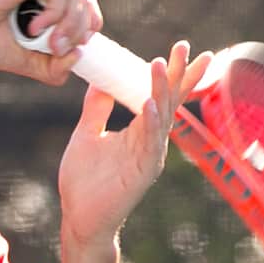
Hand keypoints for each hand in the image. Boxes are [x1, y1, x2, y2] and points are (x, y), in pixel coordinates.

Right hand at [0, 0, 101, 84]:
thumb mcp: (27, 62)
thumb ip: (53, 66)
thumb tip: (78, 54)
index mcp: (45, 1)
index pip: (84, 6)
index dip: (89, 26)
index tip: (77, 47)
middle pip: (84, 1)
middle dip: (80, 30)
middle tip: (60, 49)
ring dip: (68, 26)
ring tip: (49, 43)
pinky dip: (53, 14)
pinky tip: (34, 27)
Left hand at [57, 41, 211, 249]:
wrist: (79, 217)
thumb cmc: (84, 180)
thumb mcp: (87, 133)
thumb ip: (96, 108)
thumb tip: (101, 80)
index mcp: (139, 131)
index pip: (159, 95)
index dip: (171, 72)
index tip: (180, 47)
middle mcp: (150, 141)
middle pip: (168, 101)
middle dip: (178, 73)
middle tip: (184, 45)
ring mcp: (149, 156)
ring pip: (161, 118)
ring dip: (161, 90)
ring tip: (159, 64)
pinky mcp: (143, 172)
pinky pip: (150, 143)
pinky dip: (151, 122)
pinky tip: (149, 103)